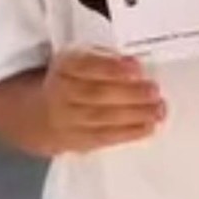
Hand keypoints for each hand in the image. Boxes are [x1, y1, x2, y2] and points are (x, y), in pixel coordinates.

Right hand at [43, 49, 164, 153]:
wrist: (40, 113)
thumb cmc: (71, 79)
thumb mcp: (81, 57)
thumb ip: (105, 57)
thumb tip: (132, 64)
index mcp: (64, 66)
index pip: (85, 65)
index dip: (112, 68)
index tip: (136, 68)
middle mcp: (61, 93)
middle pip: (96, 94)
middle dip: (129, 94)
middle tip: (154, 91)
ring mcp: (67, 121)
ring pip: (101, 119)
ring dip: (134, 115)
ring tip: (157, 110)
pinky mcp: (76, 142)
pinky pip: (103, 138)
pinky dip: (128, 133)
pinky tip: (147, 127)